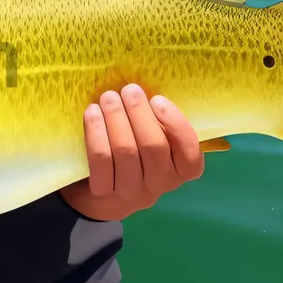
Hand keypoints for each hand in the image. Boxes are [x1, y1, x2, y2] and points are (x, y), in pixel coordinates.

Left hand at [60, 84, 203, 221]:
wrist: (99, 191)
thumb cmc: (134, 151)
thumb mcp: (151, 137)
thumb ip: (157, 122)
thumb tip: (147, 90)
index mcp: (180, 170)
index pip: (190, 154)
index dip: (176, 125)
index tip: (157, 100)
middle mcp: (160, 184)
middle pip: (154, 148)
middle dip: (139, 113)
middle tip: (128, 90)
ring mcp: (132, 191)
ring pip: (126, 152)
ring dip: (116, 119)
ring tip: (108, 97)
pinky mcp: (104, 191)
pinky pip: (100, 161)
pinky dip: (96, 133)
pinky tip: (92, 113)